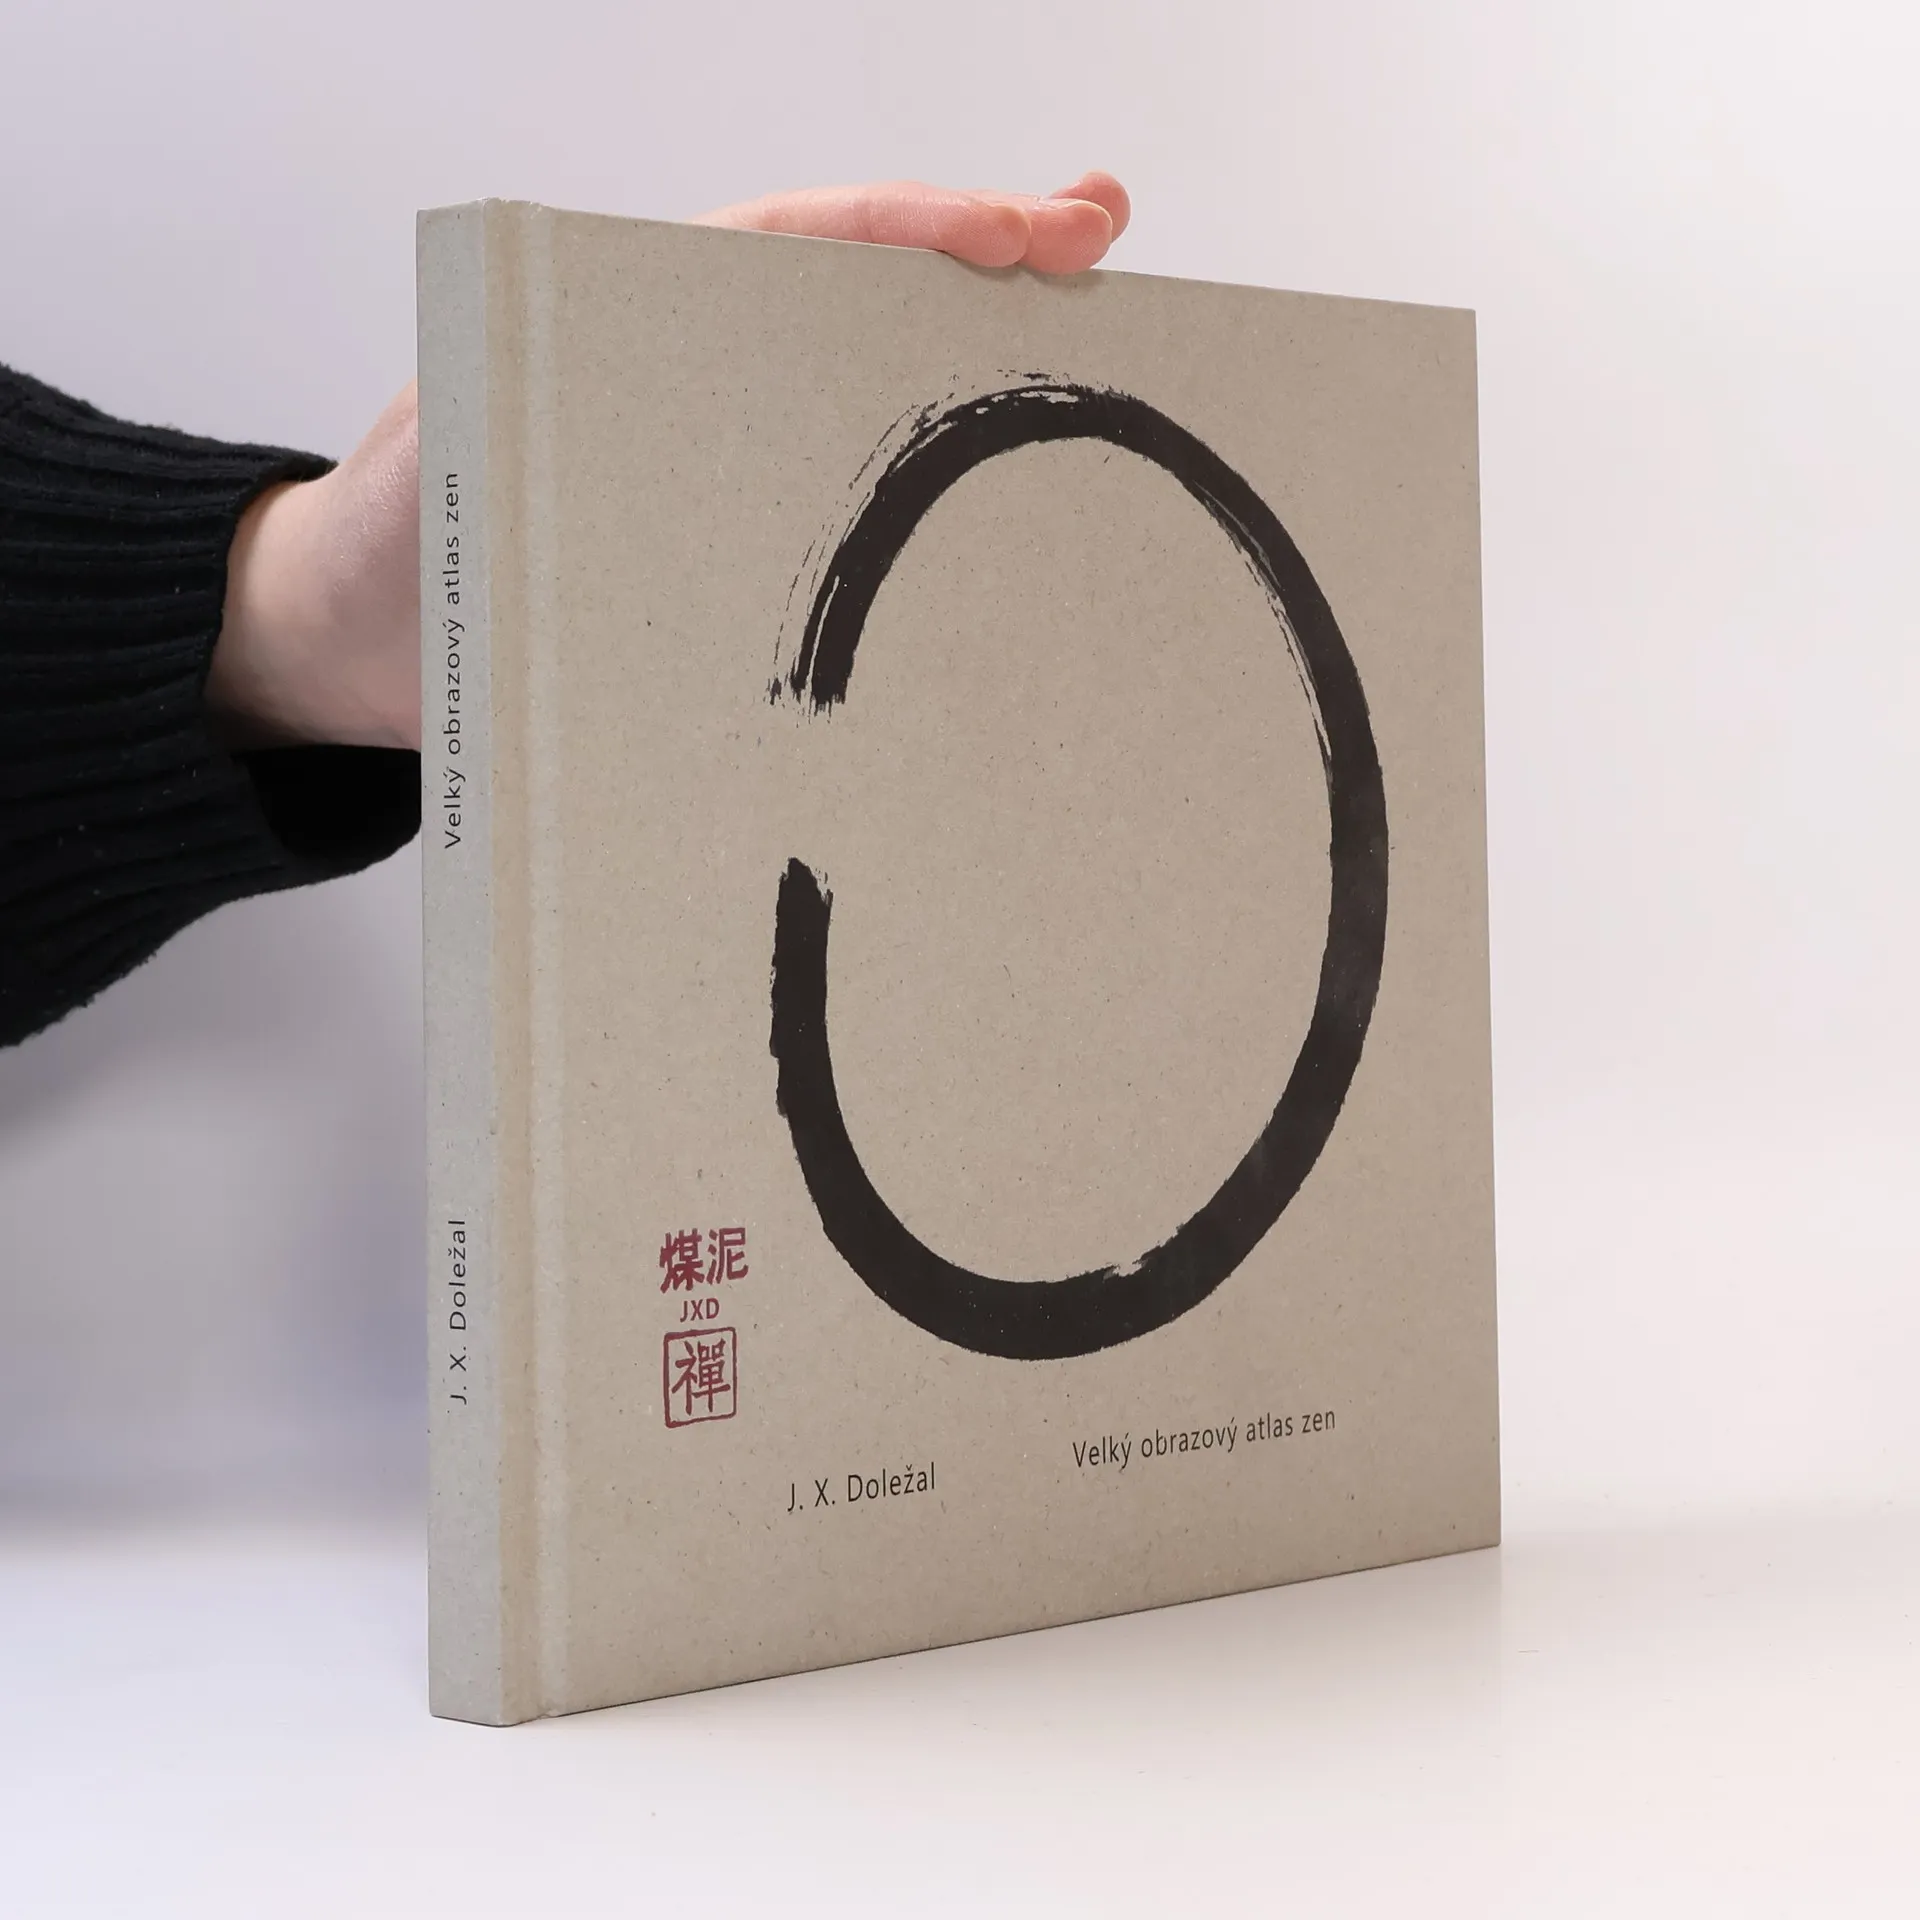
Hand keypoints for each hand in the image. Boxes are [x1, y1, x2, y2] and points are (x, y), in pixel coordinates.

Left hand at [209, 173, 1131, 752]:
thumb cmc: (390, 549)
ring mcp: (728, 465)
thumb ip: (500, 412)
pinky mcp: (734, 552)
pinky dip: (922, 501)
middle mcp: (700, 376)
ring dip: (976, 369)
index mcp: (633, 319)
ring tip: (1096, 348)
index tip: (1030, 228)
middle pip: (862, 296)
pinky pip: (842, 515)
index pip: (796, 243)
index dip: (916, 226)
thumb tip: (588, 391)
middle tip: (1103, 239)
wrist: (356, 651)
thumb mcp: (436, 457)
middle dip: (986, 258)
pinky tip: (1000, 522)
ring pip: (870, 395)